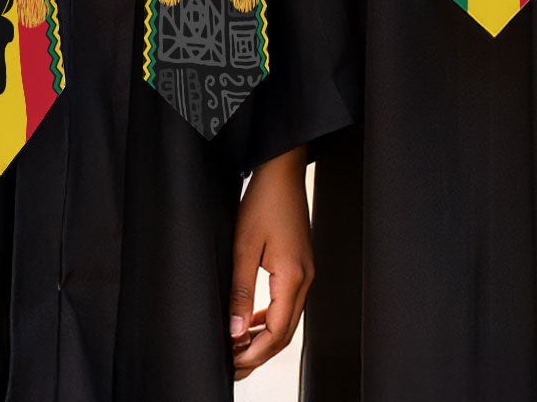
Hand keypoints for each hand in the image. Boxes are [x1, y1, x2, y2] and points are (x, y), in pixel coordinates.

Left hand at [229, 147, 313, 377]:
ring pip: (288, 320)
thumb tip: (235, 332)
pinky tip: (251, 322)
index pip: (277, 332)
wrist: (283, 171)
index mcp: (293, 276)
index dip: (254, 353)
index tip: (231, 363)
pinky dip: (271, 320)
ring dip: (264, 339)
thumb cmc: (264, 202)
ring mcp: (306, 272)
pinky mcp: (300, 266)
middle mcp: (305, 278)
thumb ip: (240, 293)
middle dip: (259, 354)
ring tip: (238, 349)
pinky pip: (288, 303)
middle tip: (232, 366)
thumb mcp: (243, 247)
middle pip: (286, 332)